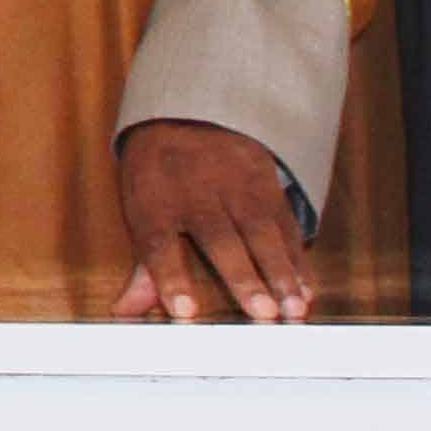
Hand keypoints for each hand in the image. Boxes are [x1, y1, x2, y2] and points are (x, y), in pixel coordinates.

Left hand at [111, 118, 310, 322]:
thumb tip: (124, 312)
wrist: (187, 117)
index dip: (170, 277)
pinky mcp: (266, 181)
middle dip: (242, 277)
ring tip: (294, 309)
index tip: (184, 311)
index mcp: (153, 204)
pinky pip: (285, 223)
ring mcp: (234, 185)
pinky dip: (297, 258)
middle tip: (262, 314)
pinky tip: (306, 288)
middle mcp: (195, 192)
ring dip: (281, 273)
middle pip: (219, 238)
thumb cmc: (159, 181)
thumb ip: (143, 270)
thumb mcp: (141, 214)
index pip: (158, 243)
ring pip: (261, 231)